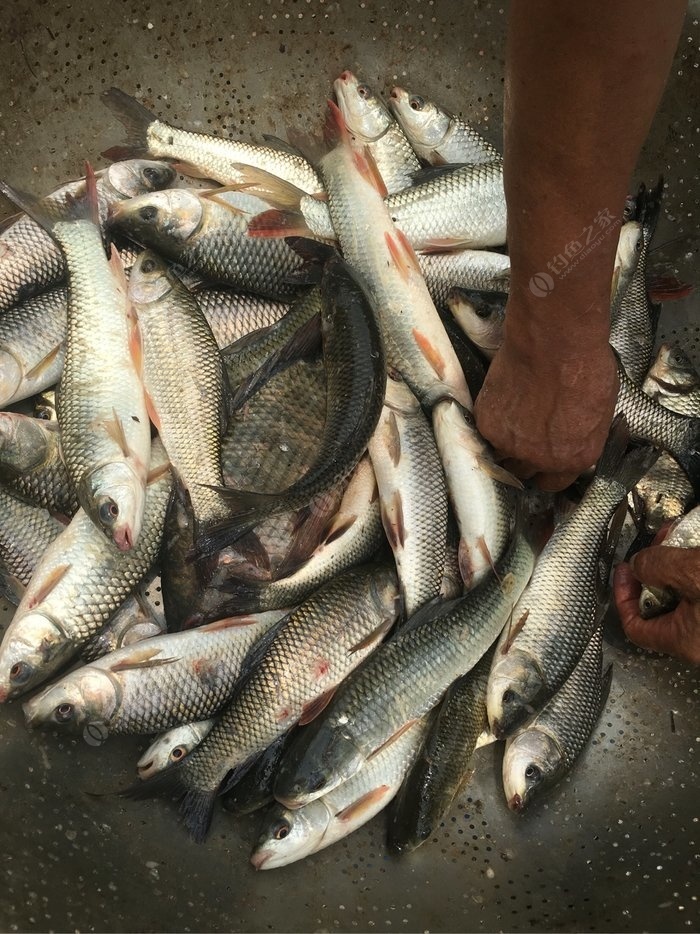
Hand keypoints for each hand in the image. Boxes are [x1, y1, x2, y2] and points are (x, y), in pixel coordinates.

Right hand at [473, 322, 618, 490]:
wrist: (553, 343)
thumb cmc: (585, 367)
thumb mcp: (599, 411)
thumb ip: (580, 436)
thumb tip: (570, 438)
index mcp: (574, 459)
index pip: (553, 484)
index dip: (546, 471)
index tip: (542, 461)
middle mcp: (540, 459)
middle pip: (522, 475)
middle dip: (522, 461)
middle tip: (523, 437)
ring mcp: (511, 445)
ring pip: (500, 456)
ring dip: (503, 444)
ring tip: (510, 420)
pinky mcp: (487, 425)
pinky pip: (485, 432)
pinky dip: (491, 420)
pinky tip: (502, 400)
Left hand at [613, 544, 699, 665]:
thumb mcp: (693, 573)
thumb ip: (658, 567)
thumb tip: (638, 565)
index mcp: (685, 641)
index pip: (635, 627)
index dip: (623, 596)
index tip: (626, 569)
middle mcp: (699, 642)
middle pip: (661, 609)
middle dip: (655, 574)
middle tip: (657, 547)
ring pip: (685, 598)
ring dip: (679, 569)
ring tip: (679, 540)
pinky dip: (695, 573)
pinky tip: (696, 547)